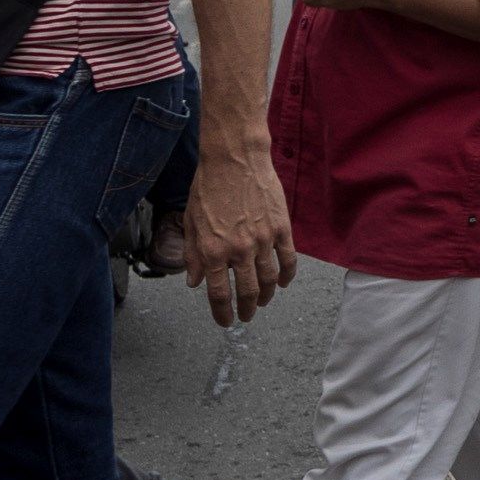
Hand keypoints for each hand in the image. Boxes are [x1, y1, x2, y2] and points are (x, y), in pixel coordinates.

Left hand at [180, 147, 297, 327]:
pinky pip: (288, 260)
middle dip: (246, 309)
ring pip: (269, 280)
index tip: (225, 321)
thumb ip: (193, 254)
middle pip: (248, 292)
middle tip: (246, 316)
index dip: (222, 312)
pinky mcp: (281, 229)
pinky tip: (282, 282)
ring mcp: (263, 240)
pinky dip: (287, 275)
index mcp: (212, 250)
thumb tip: (195, 282)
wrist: (234, 159)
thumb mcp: (190, 221)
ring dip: (266, 296)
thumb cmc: (208, 186)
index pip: (218, 293)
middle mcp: (238, 250)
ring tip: (262, 302)